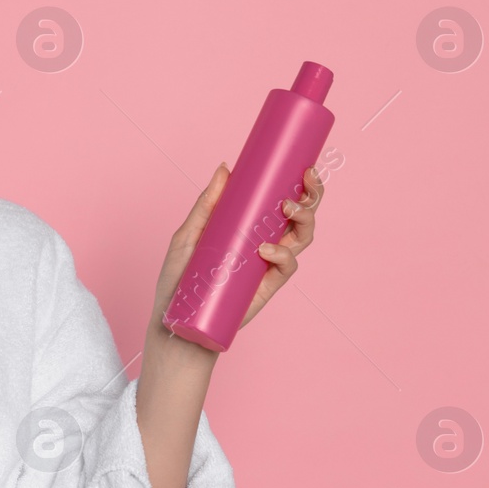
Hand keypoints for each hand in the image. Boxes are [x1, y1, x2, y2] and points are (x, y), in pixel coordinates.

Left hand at [150, 162, 324, 332]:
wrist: (176, 320)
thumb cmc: (180, 278)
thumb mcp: (189, 235)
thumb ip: (206, 205)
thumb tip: (225, 169)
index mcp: (249, 227)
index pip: (282, 203)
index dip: (301, 185)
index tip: (305, 167)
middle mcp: (264, 243)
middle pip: (301, 217)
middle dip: (312, 196)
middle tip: (307, 179)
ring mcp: (267, 265)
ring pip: (302, 238)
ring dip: (304, 219)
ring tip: (287, 209)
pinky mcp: (266, 286)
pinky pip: (287, 267)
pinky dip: (282, 255)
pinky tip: (266, 249)